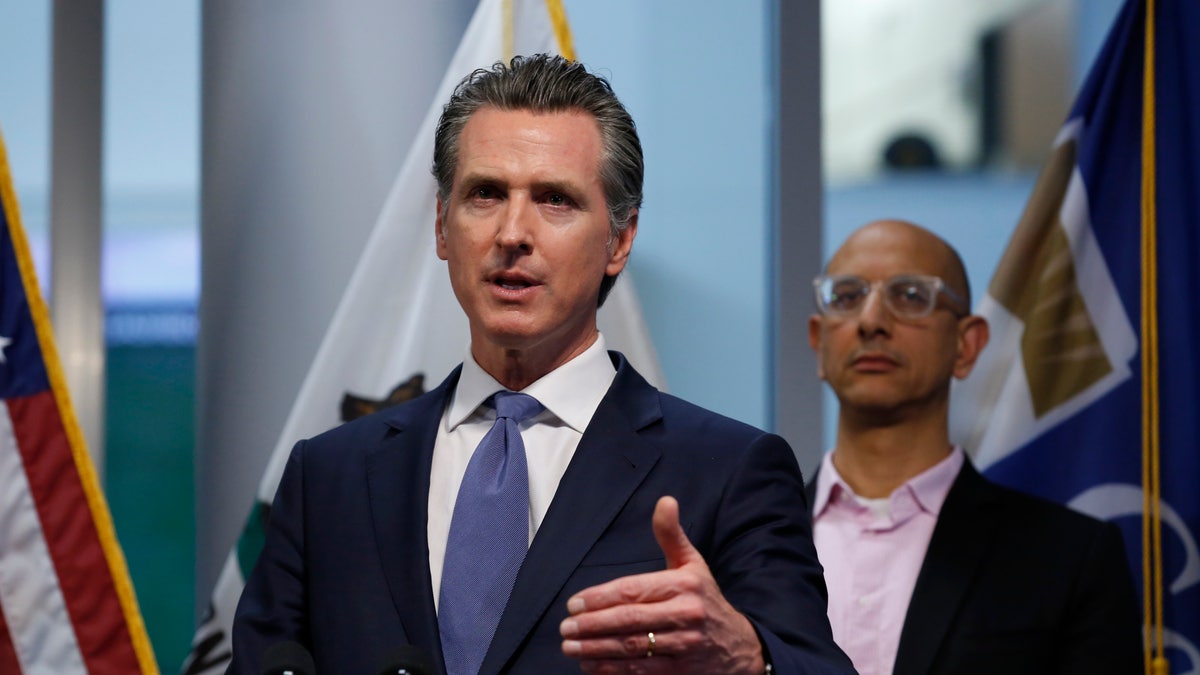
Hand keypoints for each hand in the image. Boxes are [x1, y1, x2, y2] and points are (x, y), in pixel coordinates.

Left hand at [559, 496, 765, 673]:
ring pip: (632, 648)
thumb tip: (665, 501)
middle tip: (565, 627)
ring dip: (596, 649)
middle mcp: (685, 615)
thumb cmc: (706, 599)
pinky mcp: (681, 672)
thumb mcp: (692, 564)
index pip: (634, 591)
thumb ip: (671, 535)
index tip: (574, 604)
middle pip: (629, 620)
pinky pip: (640, 671)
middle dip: (592, 624)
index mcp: (684, 585)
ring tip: (570, 646)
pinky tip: (590, 665)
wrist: (739, 646)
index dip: (600, 598)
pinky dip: (612, 670)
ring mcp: (683, 646)